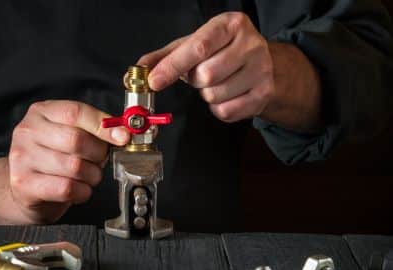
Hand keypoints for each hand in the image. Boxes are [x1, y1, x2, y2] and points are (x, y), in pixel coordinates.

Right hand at [0, 100, 129, 224]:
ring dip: (92, 175)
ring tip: (90, 176)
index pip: (76, 112)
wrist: (24, 189)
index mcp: (41, 112)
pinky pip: (66, 188)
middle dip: (98, 154)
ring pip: (74, 167)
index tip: (122, 137)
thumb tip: (122, 134)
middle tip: (101, 160)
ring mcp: (22, 158)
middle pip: (76, 140)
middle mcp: (28, 131)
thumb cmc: (53, 159)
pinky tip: (80, 190)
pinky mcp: (24, 183)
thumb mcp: (70, 134)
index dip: (104, 125)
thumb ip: (94, 129)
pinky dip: (82, 192)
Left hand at [138, 12, 274, 122]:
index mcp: (231, 25)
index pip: (198, 47)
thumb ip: (165, 56)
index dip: (173, 66)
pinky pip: (226, 111)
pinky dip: (219, 108)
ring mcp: (261, 70)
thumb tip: (137, 71)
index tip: (154, 80)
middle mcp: (251, 45)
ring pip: (215, 96)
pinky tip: (227, 95)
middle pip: (206, 75)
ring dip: (207, 94)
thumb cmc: (223, 51)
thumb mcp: (195, 44)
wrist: (265, 64)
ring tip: (216, 83)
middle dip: (195, 80)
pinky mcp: (264, 94)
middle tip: (201, 74)